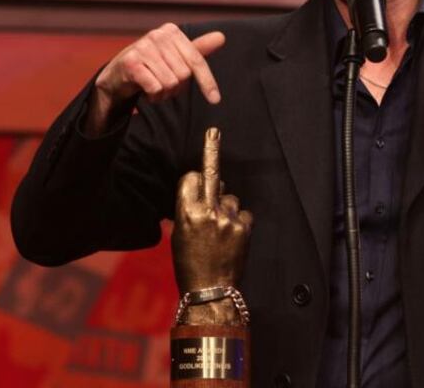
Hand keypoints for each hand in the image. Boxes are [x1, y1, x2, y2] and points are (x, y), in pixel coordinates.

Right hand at [87, 24, 224, 134]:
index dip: (207, 82)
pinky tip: (146, 91)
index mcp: (172, 31)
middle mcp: (158, 35)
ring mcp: (143, 47)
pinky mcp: (131, 62)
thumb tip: (222, 37)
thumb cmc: (152, 64)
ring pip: (170, 83)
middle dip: (177, 87)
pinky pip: (155, 88)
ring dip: (164, 93)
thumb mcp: (176, 56)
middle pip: (183, 75)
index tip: (215, 100)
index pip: (196, 61)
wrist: (117, 74)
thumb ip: (198, 49)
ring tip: (155, 87)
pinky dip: (153, 96)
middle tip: (165, 85)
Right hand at [171, 128, 252, 323]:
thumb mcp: (179, 233)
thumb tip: (205, 186)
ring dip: (227, 207)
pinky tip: (232, 237)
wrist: (210, 291)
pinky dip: (239, 221)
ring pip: (231, 197)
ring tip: (220, 230)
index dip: (193, 177)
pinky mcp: (244, 228)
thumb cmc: (189, 263)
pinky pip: (243, 213)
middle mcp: (207, 212)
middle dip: (211, 152)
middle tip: (214, 132)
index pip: (191, 177)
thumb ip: (190, 208)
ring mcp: (228, 219)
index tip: (200, 160)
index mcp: (186, 213)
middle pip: (211, 175)